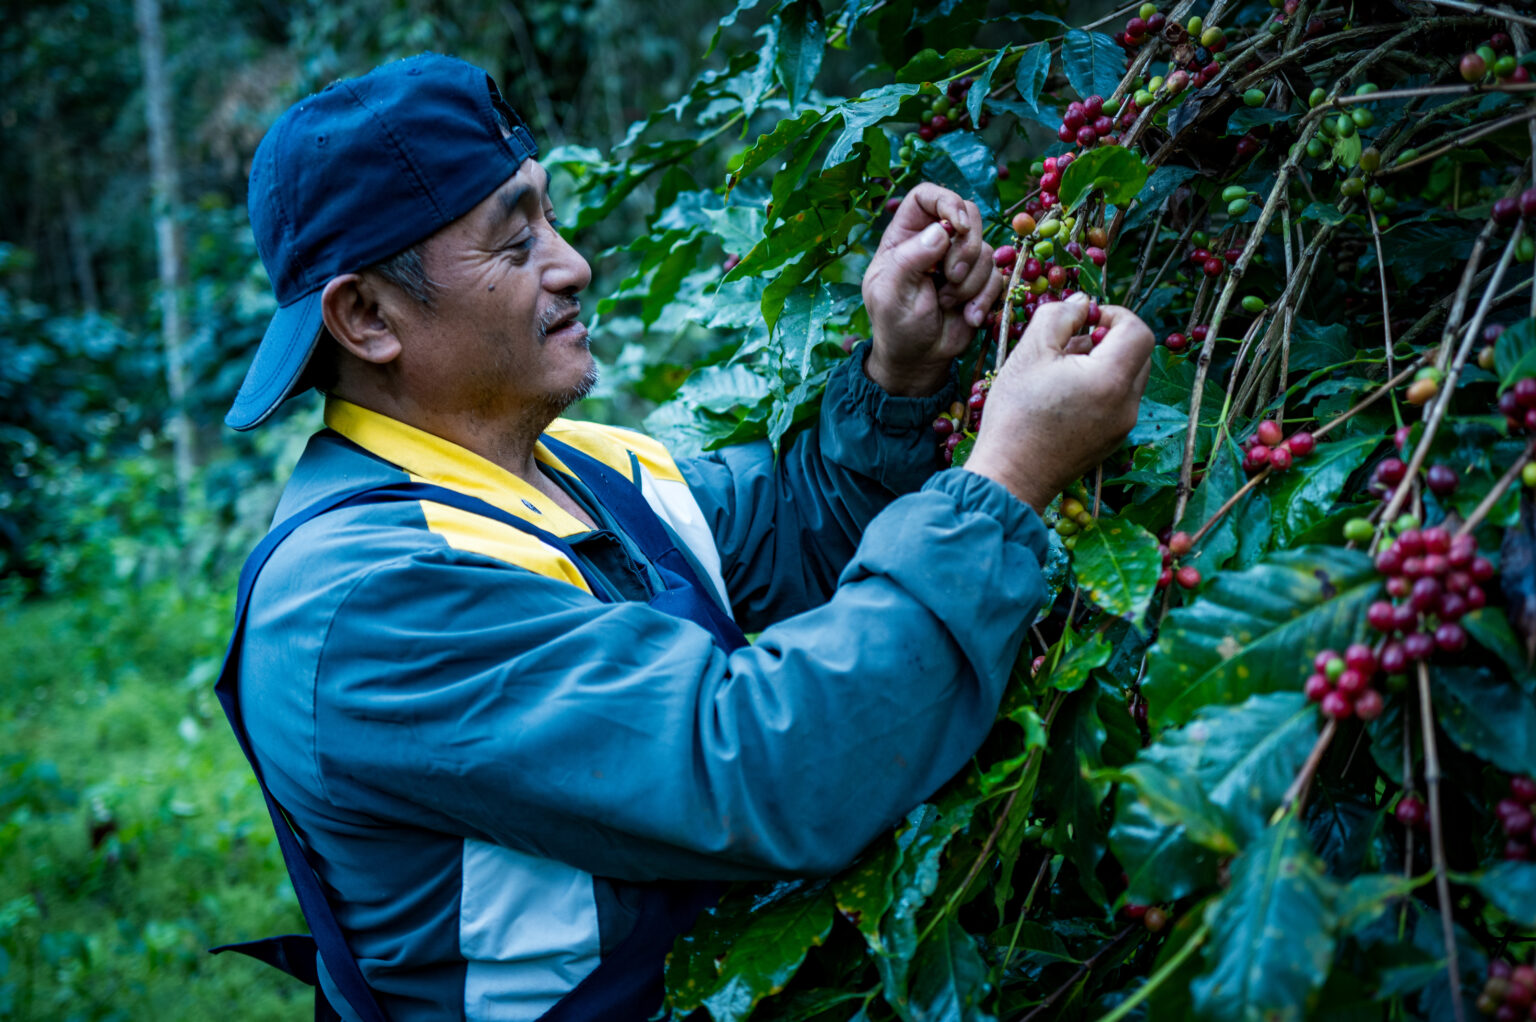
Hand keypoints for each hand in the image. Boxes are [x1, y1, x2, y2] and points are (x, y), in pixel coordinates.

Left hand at [861, 184, 1006, 395]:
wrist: (918, 359)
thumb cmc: (896, 325)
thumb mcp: (891, 293)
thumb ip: (910, 258)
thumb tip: (941, 230)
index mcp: (905, 236)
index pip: (926, 196)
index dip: (946, 201)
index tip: (957, 226)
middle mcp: (935, 241)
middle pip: (967, 214)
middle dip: (965, 247)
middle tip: (950, 276)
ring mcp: (959, 260)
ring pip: (985, 249)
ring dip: (970, 281)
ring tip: (947, 303)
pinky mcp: (980, 282)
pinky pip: (997, 276)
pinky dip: (984, 298)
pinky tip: (967, 317)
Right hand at [964, 295, 1154, 513]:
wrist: (1009, 477)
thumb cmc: (1015, 414)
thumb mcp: (1029, 353)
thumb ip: (1059, 316)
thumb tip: (1083, 302)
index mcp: (1111, 379)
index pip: (1139, 330)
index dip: (1114, 315)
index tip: (1084, 319)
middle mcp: (1127, 404)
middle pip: (1139, 353)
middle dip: (1110, 338)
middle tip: (1071, 344)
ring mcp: (1122, 426)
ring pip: (1129, 377)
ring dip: (1104, 362)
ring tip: (1062, 370)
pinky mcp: (1112, 441)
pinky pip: (1118, 401)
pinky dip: (1100, 387)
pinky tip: (1064, 395)